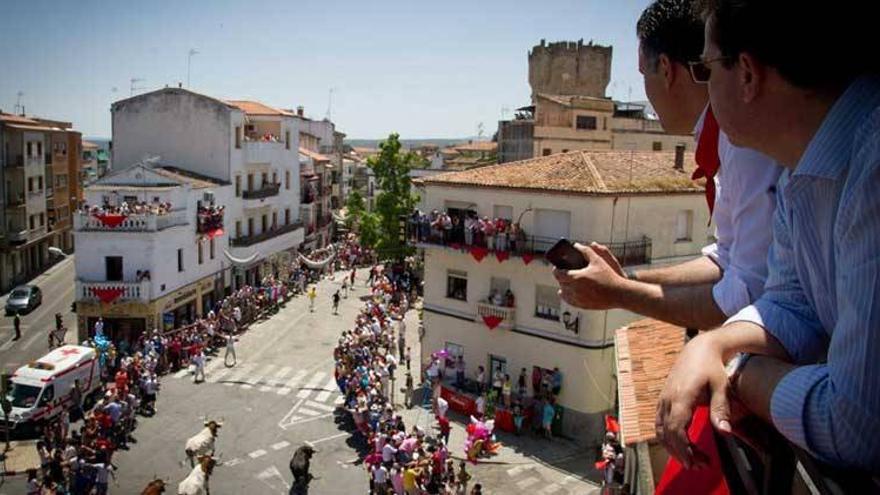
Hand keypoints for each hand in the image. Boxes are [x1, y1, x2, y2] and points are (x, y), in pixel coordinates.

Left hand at [553, 243, 626, 309]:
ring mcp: (577, 299)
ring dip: (563, 287)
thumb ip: (586, 251)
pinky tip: (569, 293)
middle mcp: (574, 289)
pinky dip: (567, 296)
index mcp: (575, 277)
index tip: (558, 267)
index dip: (556, 269)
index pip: (558, 274)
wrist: (619, 294)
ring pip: (563, 293)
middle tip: (564, 272)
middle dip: (561, 277)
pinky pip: (570, 302)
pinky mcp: (582, 306)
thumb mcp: (597, 260)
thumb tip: (576, 245)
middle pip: (560, 283)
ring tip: (566, 282)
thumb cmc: (609, 276)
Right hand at [655, 333, 734, 468]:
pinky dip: (668, 438)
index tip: (694, 462)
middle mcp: (667, 399)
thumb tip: (725, 433)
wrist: (698, 349)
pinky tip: (682, 445)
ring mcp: (662, 399)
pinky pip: (659, 424)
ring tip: (692, 459)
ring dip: (674, 448)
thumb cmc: (711, 367)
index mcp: (681, 396)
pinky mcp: (663, 400)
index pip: (676, 429)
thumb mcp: (721, 386)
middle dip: (682, 454)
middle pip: (668, 434)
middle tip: (700, 465)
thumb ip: (721, 409)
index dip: (683, 449)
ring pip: (660, 431)